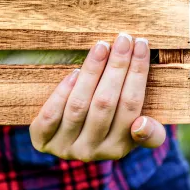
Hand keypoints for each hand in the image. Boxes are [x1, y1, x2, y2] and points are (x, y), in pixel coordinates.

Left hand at [30, 34, 166, 161]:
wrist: (60, 142)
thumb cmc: (103, 129)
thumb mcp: (129, 133)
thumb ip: (149, 133)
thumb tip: (143, 123)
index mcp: (118, 148)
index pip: (132, 106)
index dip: (137, 73)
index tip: (141, 44)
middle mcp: (92, 151)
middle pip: (106, 103)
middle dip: (117, 67)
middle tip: (123, 38)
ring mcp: (65, 146)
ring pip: (79, 105)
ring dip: (92, 72)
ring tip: (101, 46)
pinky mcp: (41, 139)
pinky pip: (52, 114)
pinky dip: (63, 92)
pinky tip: (74, 72)